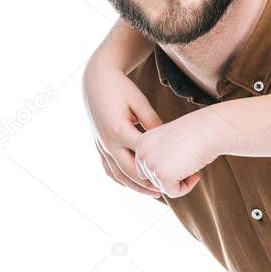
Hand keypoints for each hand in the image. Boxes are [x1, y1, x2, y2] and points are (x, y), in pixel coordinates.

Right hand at [82, 62, 164, 197]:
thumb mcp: (140, 102)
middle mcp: (107, 142)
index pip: (142, 157)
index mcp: (119, 131)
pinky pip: (108, 169)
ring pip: (118, 175)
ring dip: (135, 186)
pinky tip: (133, 184)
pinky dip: (121, 180)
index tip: (175, 172)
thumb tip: (168, 141)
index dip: (159, 167)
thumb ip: (153, 122)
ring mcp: (101, 146)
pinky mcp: (98, 145)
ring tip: (154, 191)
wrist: (95, 80)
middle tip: (167, 189)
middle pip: (129, 172)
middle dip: (148, 184)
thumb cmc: (121, 88)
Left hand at [133, 108, 221, 197]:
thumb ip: (159, 159)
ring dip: (179, 181)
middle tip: (188, 164)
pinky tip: (195, 174)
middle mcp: (141, 153)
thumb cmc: (195, 135)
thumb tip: (158, 182)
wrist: (208, 129)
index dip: (166, 169)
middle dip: (171, 177)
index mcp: (142, 142)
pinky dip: (186, 188)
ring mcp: (150, 164)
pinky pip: (172, 192)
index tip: (181, 158)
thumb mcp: (170, 146)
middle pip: (152, 180)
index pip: (147, 169)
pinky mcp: (162, 175)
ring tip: (191, 166)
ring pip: (162, 187)